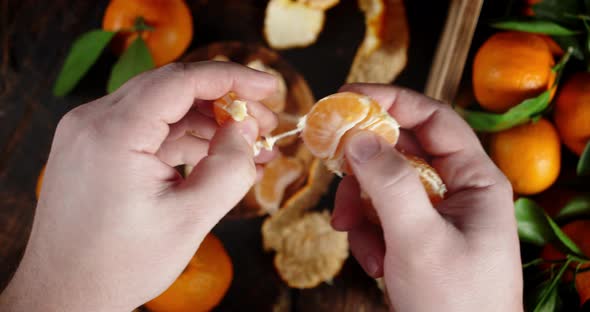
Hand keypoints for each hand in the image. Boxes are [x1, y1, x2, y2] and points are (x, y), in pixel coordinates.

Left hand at [0, 62, 277, 311]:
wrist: (65, 293)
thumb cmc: (121, 264)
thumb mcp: (189, 219)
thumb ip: (229, 168)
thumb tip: (248, 130)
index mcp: (113, 133)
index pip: (181, 81)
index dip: (232, 77)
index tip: (269, 87)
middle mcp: (94, 121)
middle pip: (172, 90)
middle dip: (225, 103)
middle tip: (265, 126)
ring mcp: (90, 133)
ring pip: (163, 110)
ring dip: (208, 123)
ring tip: (250, 148)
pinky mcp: (95, 148)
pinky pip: (148, 131)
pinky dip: (185, 140)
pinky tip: (218, 158)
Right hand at [331, 84, 522, 310]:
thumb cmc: (455, 304)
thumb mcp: (419, 240)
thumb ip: (390, 184)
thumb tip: (360, 137)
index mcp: (475, 180)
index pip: (433, 118)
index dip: (391, 100)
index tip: (346, 97)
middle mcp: (456, 191)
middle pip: (400, 151)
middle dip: (364, 166)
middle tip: (332, 168)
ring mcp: (435, 215)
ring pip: (383, 185)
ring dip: (360, 208)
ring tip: (354, 237)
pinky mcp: (416, 237)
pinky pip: (381, 217)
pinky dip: (368, 235)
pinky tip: (375, 263)